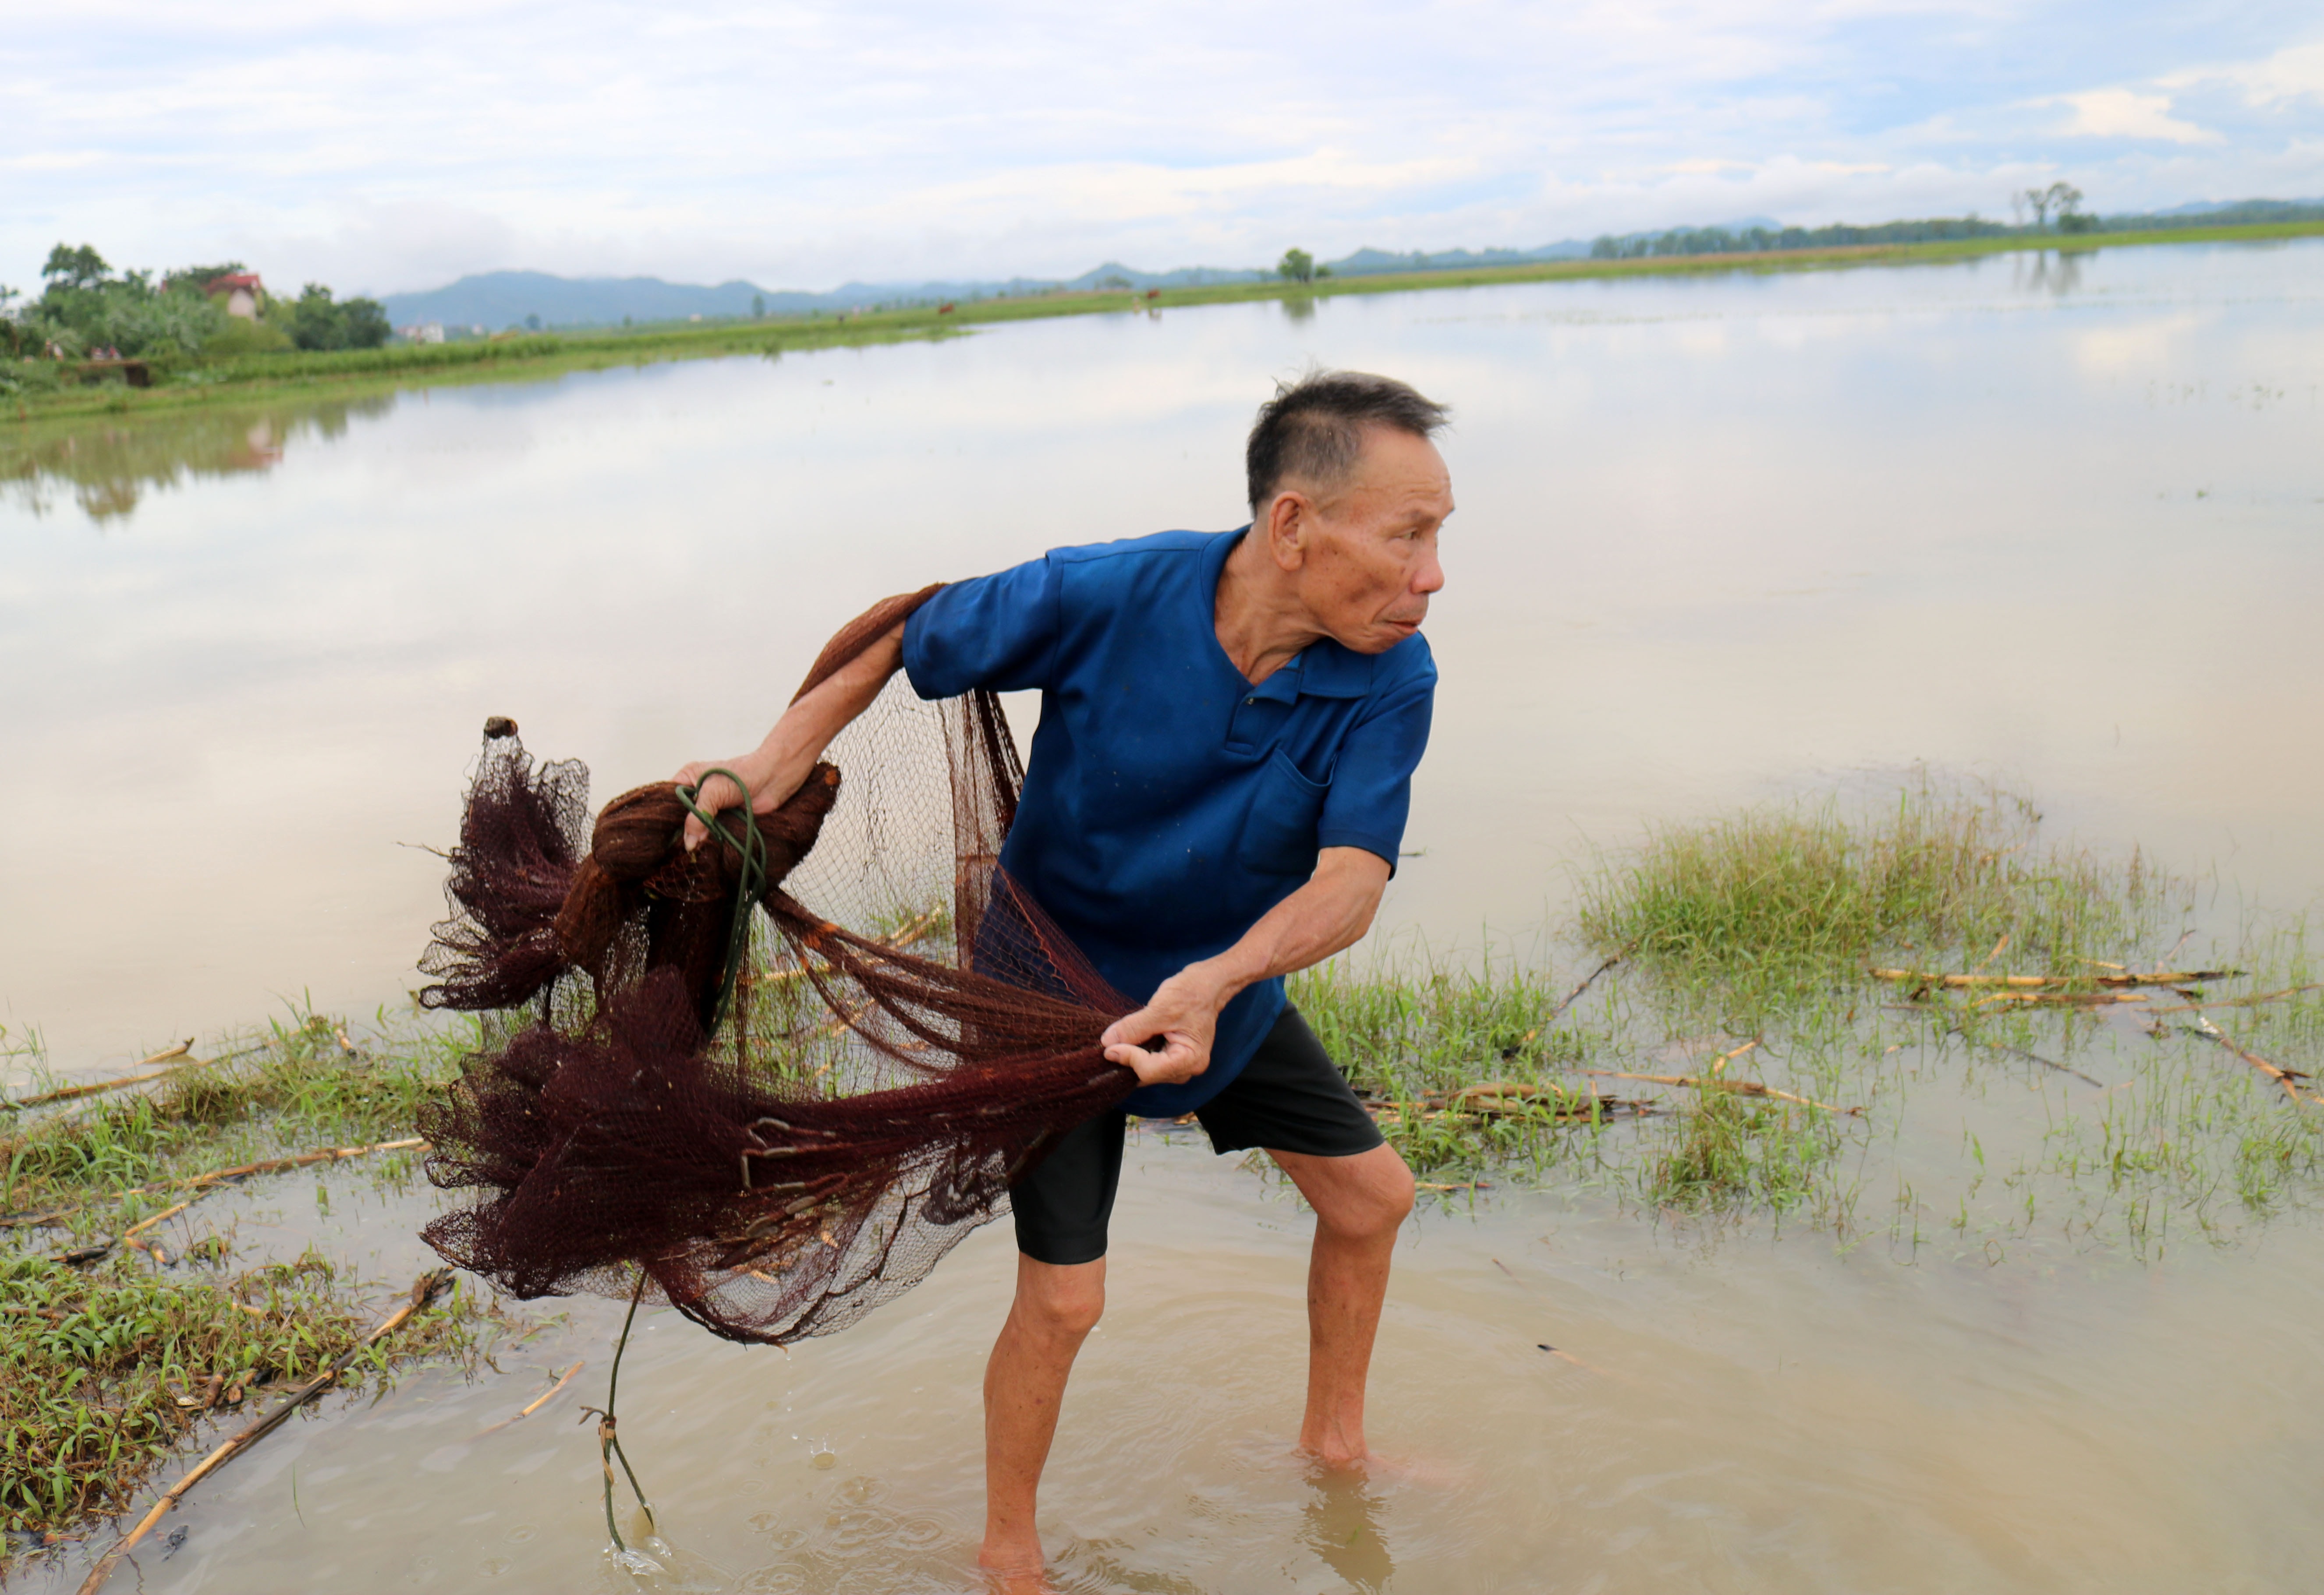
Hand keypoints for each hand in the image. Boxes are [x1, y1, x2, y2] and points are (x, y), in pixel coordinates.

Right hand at [674, 754, 775, 849]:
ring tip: (691, 853)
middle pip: (681, 817)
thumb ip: (697, 816)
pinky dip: (710, 842)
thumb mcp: (712, 792)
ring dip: (696, 840)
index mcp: (687, 779)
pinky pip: (711, 834)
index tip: (660, 835)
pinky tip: (705, 852)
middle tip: (675, 849)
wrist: (772, 779)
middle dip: (681, 832)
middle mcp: (696, 794)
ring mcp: (710, 808)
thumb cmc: (740, 776)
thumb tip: (689, 844)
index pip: (667, 800)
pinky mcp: (723, 820)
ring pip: (696, 828)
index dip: (664, 817)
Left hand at [1101, 965, 1233, 1086]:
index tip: (1109, 1043)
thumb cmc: (1190, 993)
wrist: (1206, 985)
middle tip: (1110, 1043)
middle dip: (1128, 1060)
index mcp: (1191, 1059)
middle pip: (1148, 1075)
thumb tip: (1107, 1043)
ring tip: (1121, 1040)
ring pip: (1147, 1072)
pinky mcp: (1174, 1060)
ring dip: (1131, 1058)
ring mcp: (1182, 1066)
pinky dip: (1138, 1054)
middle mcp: (1188, 1068)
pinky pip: (1150, 1064)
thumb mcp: (1160, 1008)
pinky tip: (1131, 1041)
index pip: (1149, 1070)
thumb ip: (1133, 1028)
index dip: (1127, 1057)